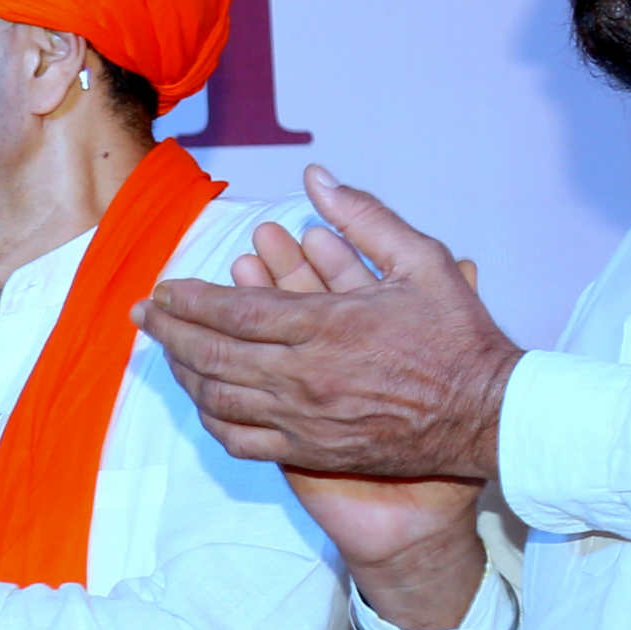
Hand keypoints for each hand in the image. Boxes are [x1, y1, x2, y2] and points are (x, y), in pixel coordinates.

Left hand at [138, 167, 521, 478]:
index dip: (189, 300)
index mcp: (326, 325)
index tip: (164, 289)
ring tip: (165, 352)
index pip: (233, 310)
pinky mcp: (310, 452)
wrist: (488, 413)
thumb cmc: (458, 334)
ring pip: (217, 398)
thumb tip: (316, 178)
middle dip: (168, 332)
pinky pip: (240, 440)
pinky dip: (211, 418)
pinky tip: (201, 401)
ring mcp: (304, 419)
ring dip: (183, 373)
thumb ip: (364, 218)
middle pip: (211, 354)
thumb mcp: (422, 261)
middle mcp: (304, 375)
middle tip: (143, 316)